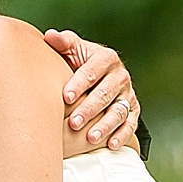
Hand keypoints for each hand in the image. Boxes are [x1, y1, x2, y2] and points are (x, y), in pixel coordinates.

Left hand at [41, 28, 140, 149]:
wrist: (101, 75)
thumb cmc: (80, 62)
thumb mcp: (73, 50)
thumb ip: (63, 43)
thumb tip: (49, 36)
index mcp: (106, 58)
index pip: (92, 71)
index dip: (79, 84)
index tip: (65, 97)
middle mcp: (120, 76)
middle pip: (105, 94)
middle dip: (89, 109)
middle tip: (73, 122)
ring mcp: (127, 94)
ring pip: (118, 111)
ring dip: (105, 125)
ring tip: (90, 138)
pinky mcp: (133, 110)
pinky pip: (130, 124)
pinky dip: (121, 135)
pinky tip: (110, 145)